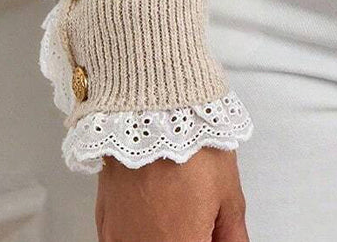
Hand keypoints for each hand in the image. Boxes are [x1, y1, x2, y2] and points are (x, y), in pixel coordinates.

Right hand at [95, 148, 247, 241]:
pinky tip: (156, 210)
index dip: (207, 240)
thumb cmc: (191, 143)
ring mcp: (120, 238)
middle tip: (200, 217)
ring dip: (165, 234)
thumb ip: (232, 235)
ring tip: (178, 208)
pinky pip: (123, 240)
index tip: (212, 233)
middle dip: (190, 235)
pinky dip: (142, 231)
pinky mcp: (104, 223)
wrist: (154, 108)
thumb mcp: (229, 193)